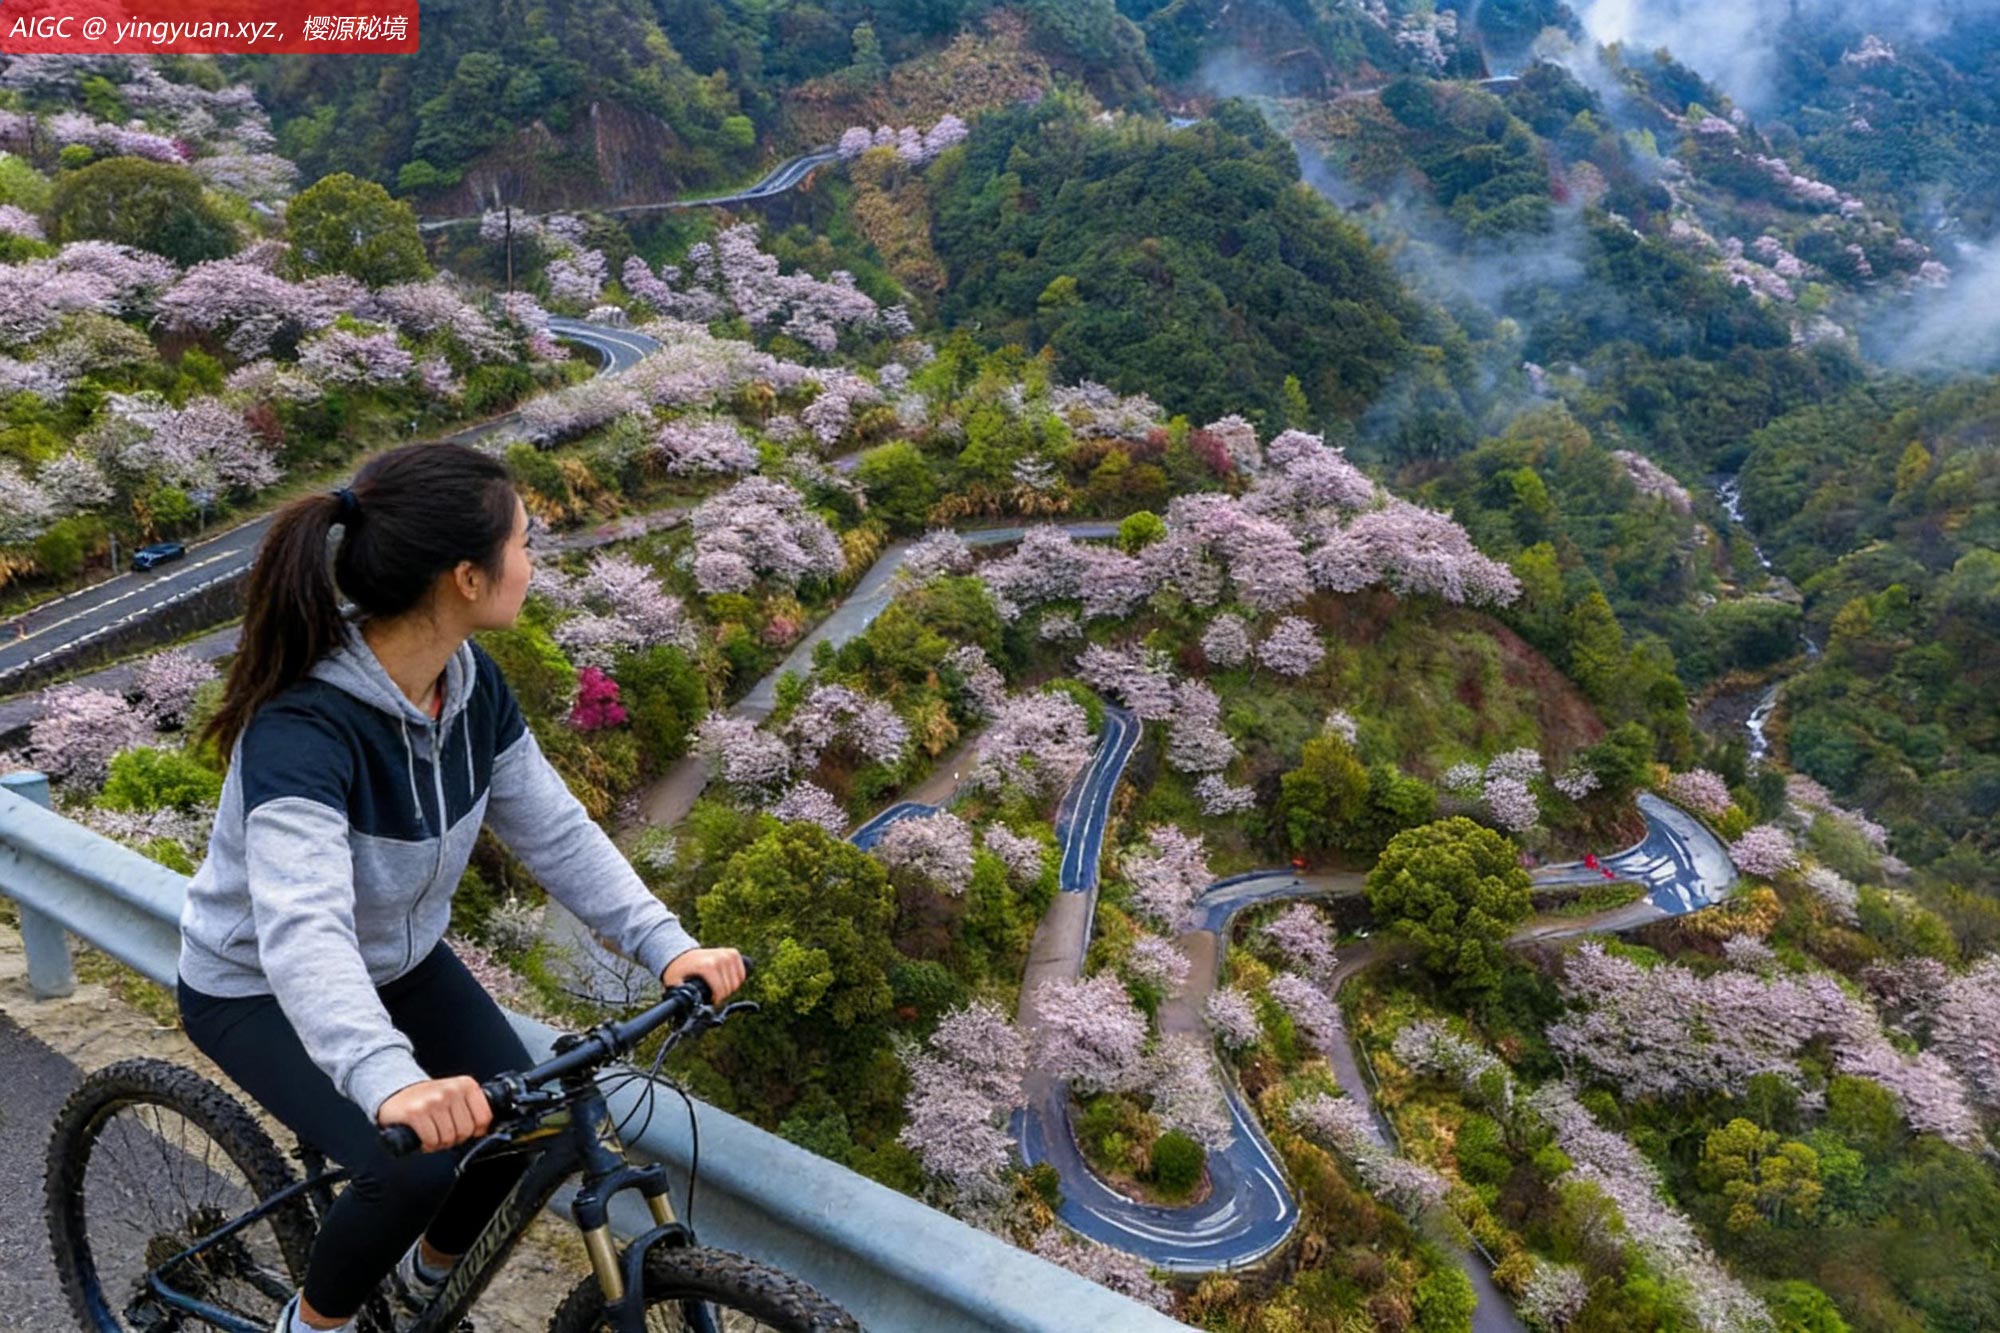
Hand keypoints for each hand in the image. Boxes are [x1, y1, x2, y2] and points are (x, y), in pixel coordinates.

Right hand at [377, 1076, 491, 1152]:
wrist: (396, 1093)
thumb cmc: (428, 1099)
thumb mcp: (455, 1096)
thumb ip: (471, 1108)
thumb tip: (485, 1131)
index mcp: (466, 1085)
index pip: (484, 1118)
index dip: (474, 1131)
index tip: (464, 1129)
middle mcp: (451, 1090)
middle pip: (466, 1131)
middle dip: (454, 1138)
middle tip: (443, 1132)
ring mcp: (433, 1100)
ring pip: (448, 1137)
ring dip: (439, 1143)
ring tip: (432, 1133)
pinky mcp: (416, 1112)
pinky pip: (431, 1140)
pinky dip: (427, 1144)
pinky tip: (423, 1136)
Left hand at [662, 947, 745, 1003]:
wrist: (682, 955)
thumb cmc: (679, 971)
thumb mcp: (675, 984)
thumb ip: (680, 995)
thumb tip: (684, 1006)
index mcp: (706, 966)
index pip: (720, 990)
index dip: (716, 1000)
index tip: (709, 1001)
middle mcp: (718, 958)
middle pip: (730, 987)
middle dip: (722, 995)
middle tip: (712, 995)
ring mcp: (727, 954)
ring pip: (737, 982)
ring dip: (729, 988)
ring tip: (718, 988)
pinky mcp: (732, 953)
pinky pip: (742, 973)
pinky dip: (737, 979)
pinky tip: (726, 981)